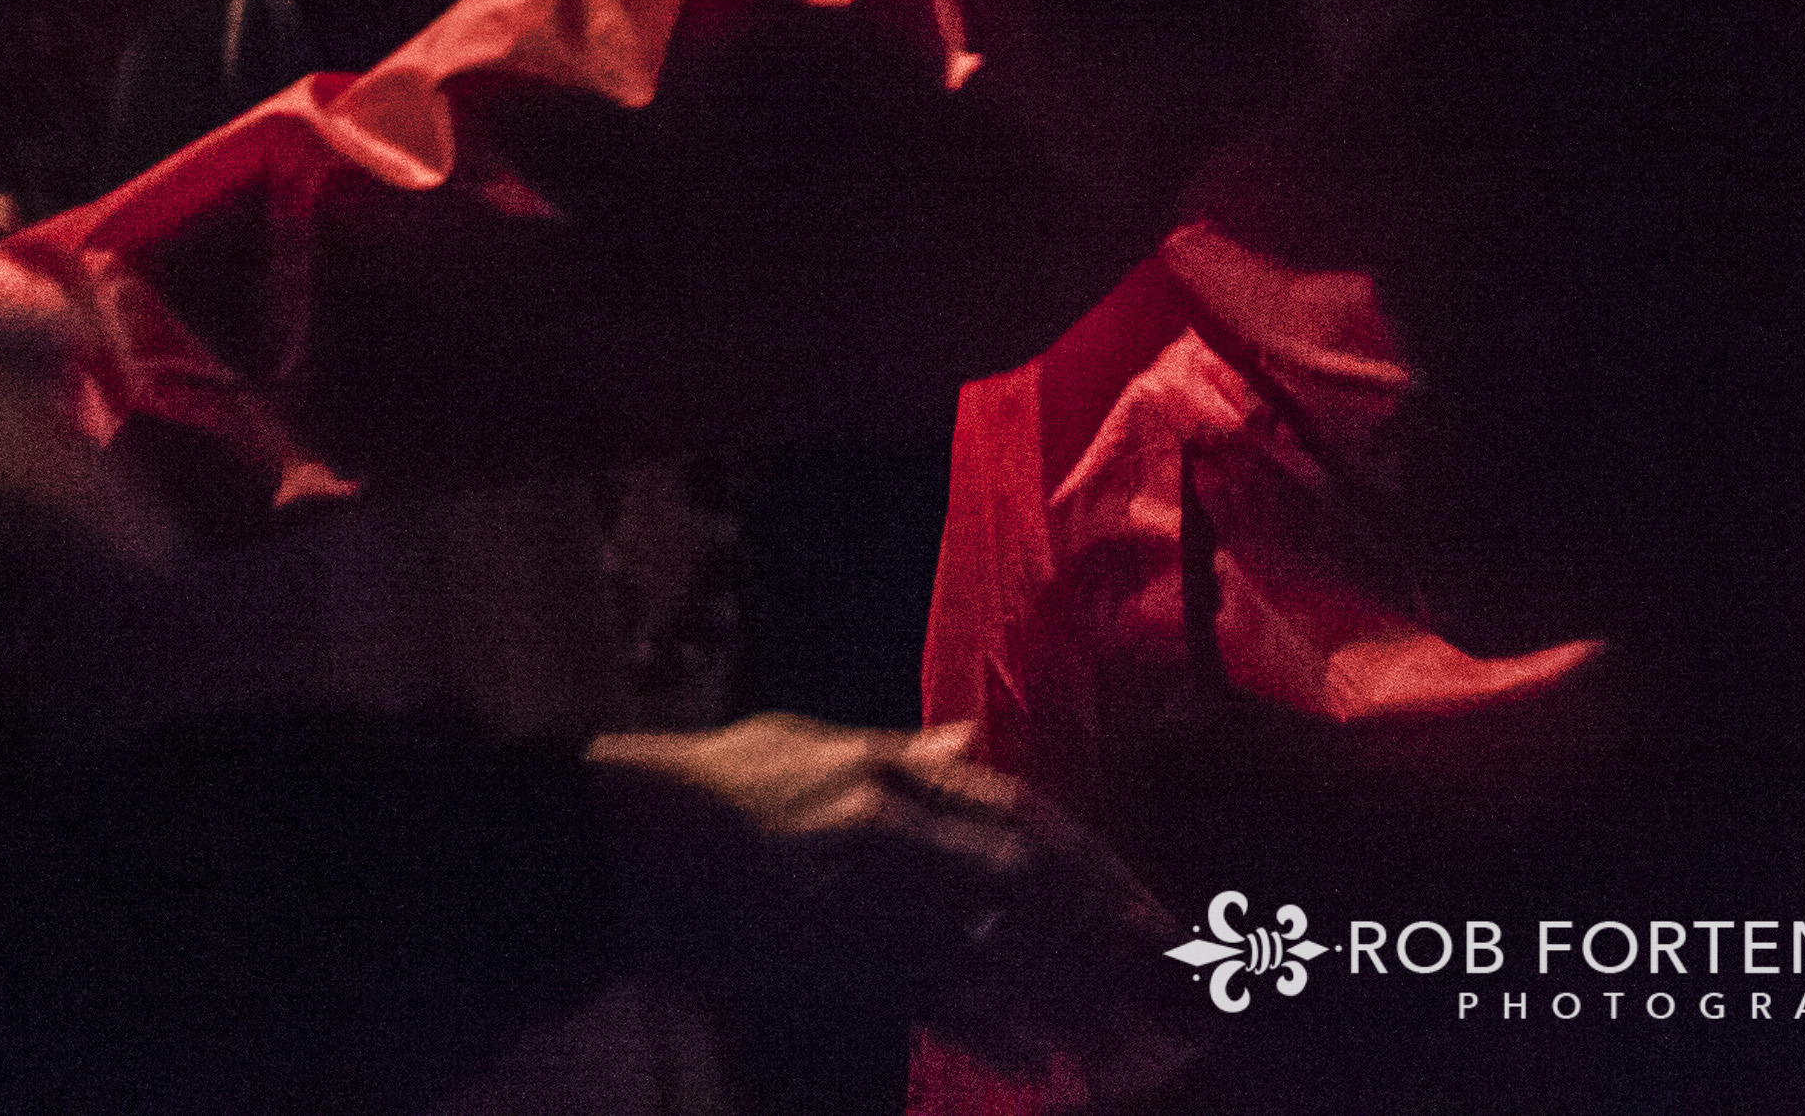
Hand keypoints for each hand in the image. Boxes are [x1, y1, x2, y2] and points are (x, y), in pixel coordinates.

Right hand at [590, 715, 1193, 1094]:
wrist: (625, 847)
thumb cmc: (716, 786)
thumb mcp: (811, 745)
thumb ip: (901, 750)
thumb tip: (972, 739)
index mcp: (891, 780)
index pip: (1021, 821)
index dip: (1095, 869)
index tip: (1154, 911)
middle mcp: (896, 842)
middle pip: (1029, 892)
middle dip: (1110, 938)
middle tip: (1180, 983)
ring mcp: (871, 909)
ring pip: (996, 956)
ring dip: (1075, 1001)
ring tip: (1136, 1044)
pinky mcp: (842, 967)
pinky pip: (935, 1004)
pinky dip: (993, 1035)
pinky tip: (1040, 1066)